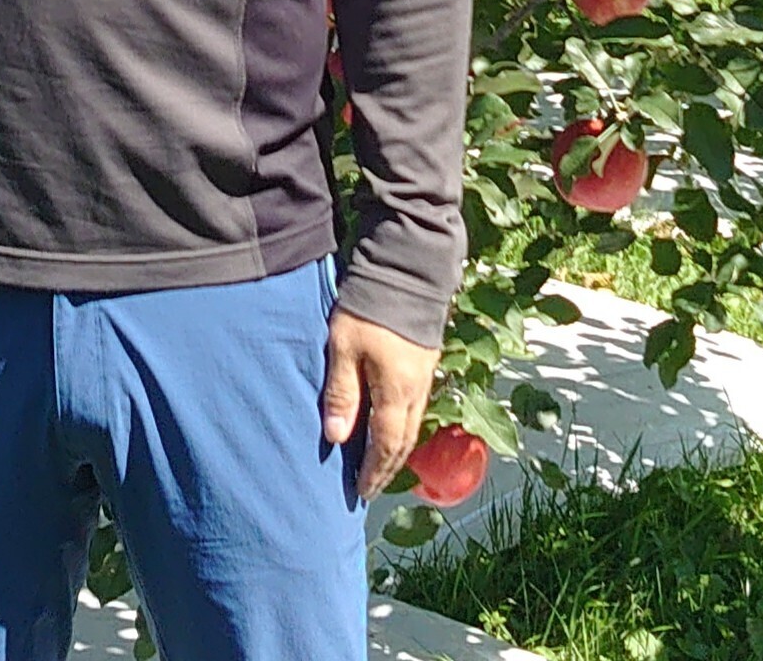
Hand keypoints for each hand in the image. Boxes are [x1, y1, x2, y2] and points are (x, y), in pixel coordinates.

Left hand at [321, 308, 439, 498]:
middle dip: (388, 468)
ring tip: (381, 465)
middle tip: (372, 488)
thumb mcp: (344, 347)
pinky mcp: (427, 361)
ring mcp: (425, 375)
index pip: (386, 446)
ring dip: (398, 450)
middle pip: (404, 441)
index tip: (361, 492)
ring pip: (414, 425)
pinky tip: (393, 425)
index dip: (374, 472)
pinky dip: (404, 427)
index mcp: (396, 392)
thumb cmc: (369, 308)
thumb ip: (341, 392)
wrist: (407, 270)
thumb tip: (336, 438)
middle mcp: (416, 390)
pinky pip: (417, 407)